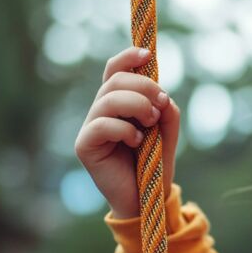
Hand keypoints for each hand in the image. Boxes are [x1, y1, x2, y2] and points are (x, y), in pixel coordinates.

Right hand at [75, 47, 179, 218]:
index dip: (128, 57)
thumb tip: (161, 95)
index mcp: (119, 102)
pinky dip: (125, 129)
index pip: (115, 70)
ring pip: (109, 99)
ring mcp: (90, 127)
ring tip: (151, 123)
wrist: (147, 198)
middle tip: (161, 104)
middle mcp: (101, 111)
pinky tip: (136, 142)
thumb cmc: (155, 163)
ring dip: (137, 105)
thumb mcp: (167, 130)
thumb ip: (166, 109)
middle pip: (116, 80)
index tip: (148, 54)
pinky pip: (101, 125)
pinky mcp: (84, 146)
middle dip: (144, 86)